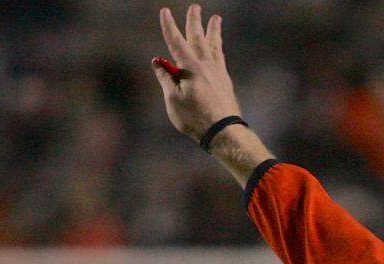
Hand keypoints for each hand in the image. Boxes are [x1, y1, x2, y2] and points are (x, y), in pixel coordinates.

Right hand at [152, 5, 241, 140]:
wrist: (223, 130)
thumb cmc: (195, 118)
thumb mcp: (173, 99)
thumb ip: (166, 78)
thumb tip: (158, 61)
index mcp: (190, 67)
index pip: (176, 41)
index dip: (169, 26)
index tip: (165, 11)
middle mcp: (206, 65)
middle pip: (199, 38)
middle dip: (195, 21)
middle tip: (195, 7)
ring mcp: (218, 72)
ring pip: (214, 45)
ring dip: (213, 31)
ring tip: (216, 19)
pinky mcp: (225, 81)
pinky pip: (220, 57)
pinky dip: (217, 48)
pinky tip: (217, 48)